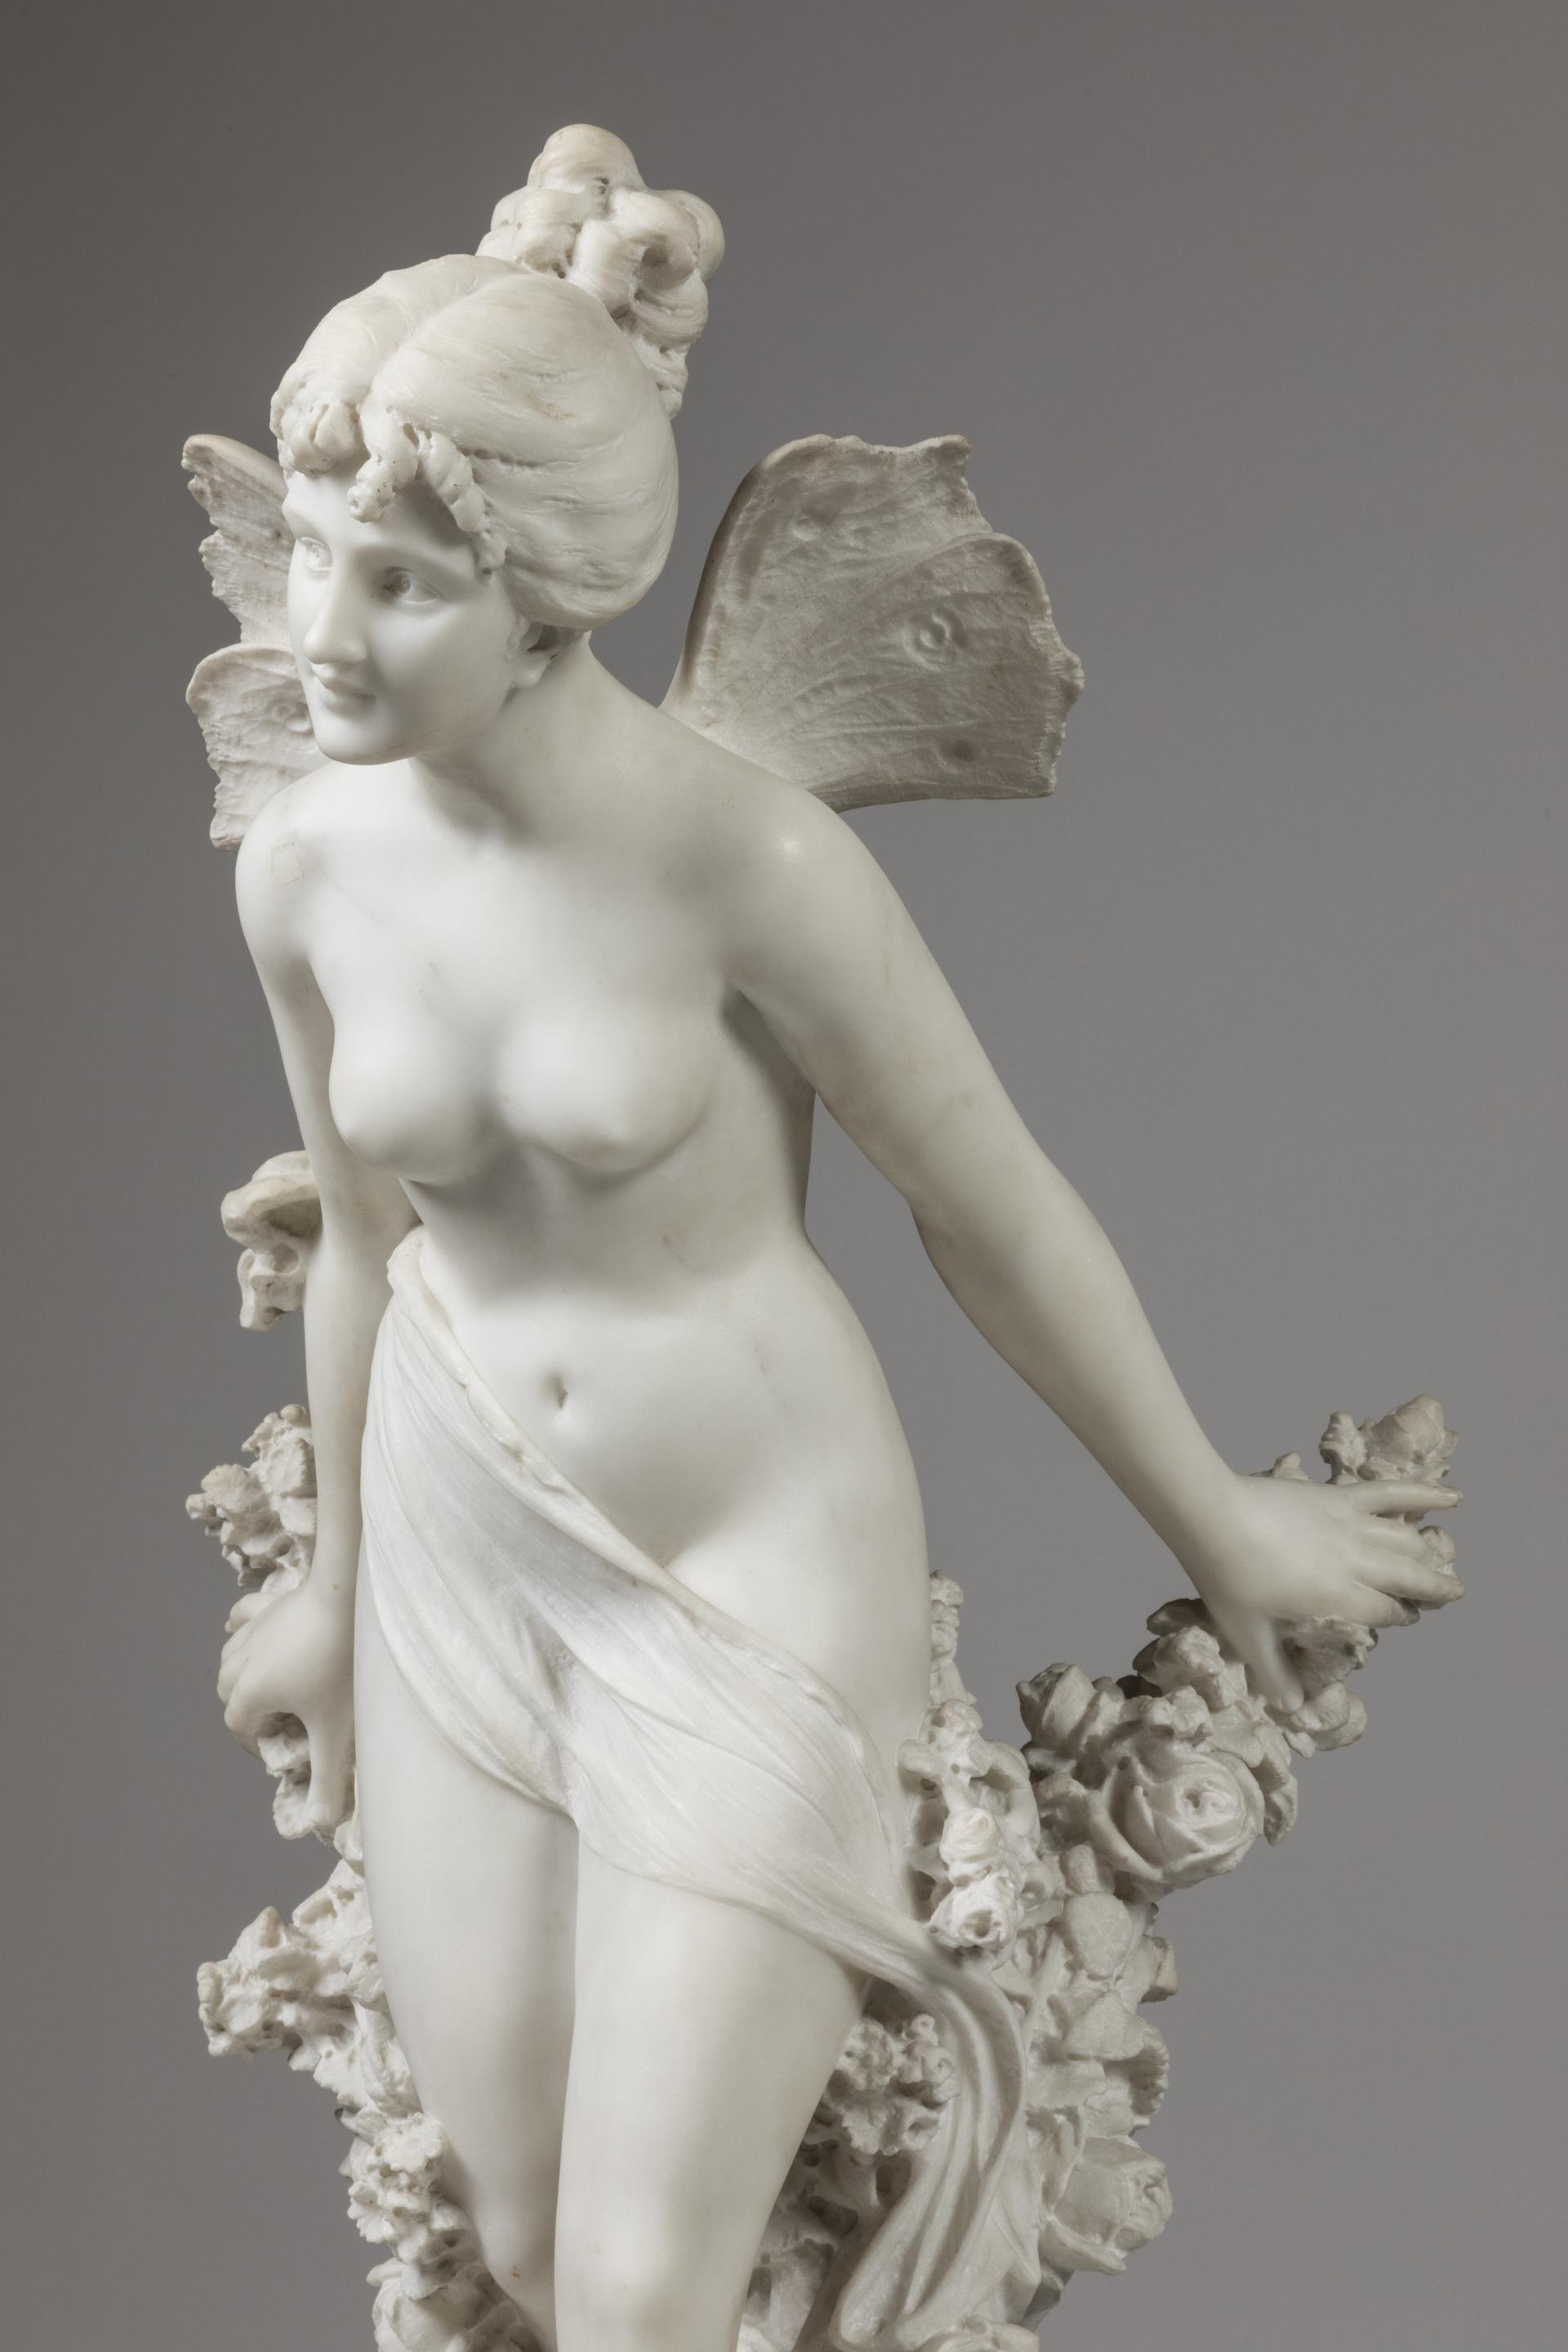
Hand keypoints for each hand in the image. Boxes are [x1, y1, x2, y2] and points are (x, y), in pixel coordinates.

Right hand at [217, 1579, 354, 1834]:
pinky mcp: (270, 1604)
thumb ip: (326, 1778)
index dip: (256, 1743)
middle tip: (281, 1720)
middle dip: (247, 1710)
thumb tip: (320, 1824)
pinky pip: (242, 1617)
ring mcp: (254, 1630)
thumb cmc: (341, 1665)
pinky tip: (247, 1631)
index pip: (239, 1727)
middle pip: (228, 1693)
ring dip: (241, 1674)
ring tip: (272, 1686)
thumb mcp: (335, 1728)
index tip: (282, 1749)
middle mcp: (242, 1661)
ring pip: (231, 1657)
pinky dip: (240, 1627)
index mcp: (250, 1693)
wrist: (348, 1599)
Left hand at [1179, 1470, 1462, 1710]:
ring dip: (1427, 1551)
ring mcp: (1350, 1525)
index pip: (1385, 1611)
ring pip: (1404, 1540)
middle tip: (1452, 1593)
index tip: (1410, 1618)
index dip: (1401, 1616)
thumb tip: (1292, 1708)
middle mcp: (1355, 1562)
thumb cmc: (1228, 1576)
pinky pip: (1390, 1493)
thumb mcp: (1247, 1632)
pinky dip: (1424, 1493)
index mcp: (1337, 1598)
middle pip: (1408, 1577)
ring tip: (1441, 1559)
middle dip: (1433, 1588)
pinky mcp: (1339, 1496)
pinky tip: (1452, 1498)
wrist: (1212, 1515)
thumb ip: (1272, 1670)